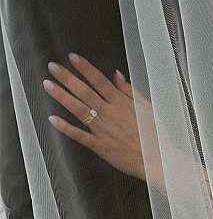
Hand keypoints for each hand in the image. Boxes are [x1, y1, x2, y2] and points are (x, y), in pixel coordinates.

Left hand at [45, 54, 145, 180]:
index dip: (86, 69)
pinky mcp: (100, 146)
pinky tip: (53, 119)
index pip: (100, 82)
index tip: (73, 58)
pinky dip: (66, 127)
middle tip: (53, 68)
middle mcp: (110, 115)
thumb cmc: (154, 136)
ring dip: (62, 97)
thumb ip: (130, 91)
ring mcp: (103, 130)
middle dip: (68, 78)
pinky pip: (80, 135)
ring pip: (79, 110)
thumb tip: (117, 76)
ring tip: (49, 86)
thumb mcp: (147, 108)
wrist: (157, 160)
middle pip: (86, 93)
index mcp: (122, 104)